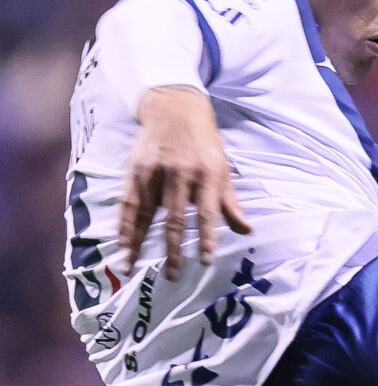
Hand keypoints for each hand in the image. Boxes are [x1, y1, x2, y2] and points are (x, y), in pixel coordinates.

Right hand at [121, 86, 250, 276]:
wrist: (175, 111)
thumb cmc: (205, 146)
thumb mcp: (223, 169)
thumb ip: (230, 202)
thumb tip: (246, 230)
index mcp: (207, 175)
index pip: (207, 213)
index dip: (206, 238)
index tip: (205, 261)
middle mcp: (180, 174)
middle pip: (175, 218)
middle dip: (173, 249)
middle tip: (172, 274)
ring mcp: (154, 172)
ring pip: (145, 214)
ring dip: (139, 243)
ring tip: (133, 267)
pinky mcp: (135, 170)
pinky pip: (128, 202)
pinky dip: (124, 224)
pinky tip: (123, 243)